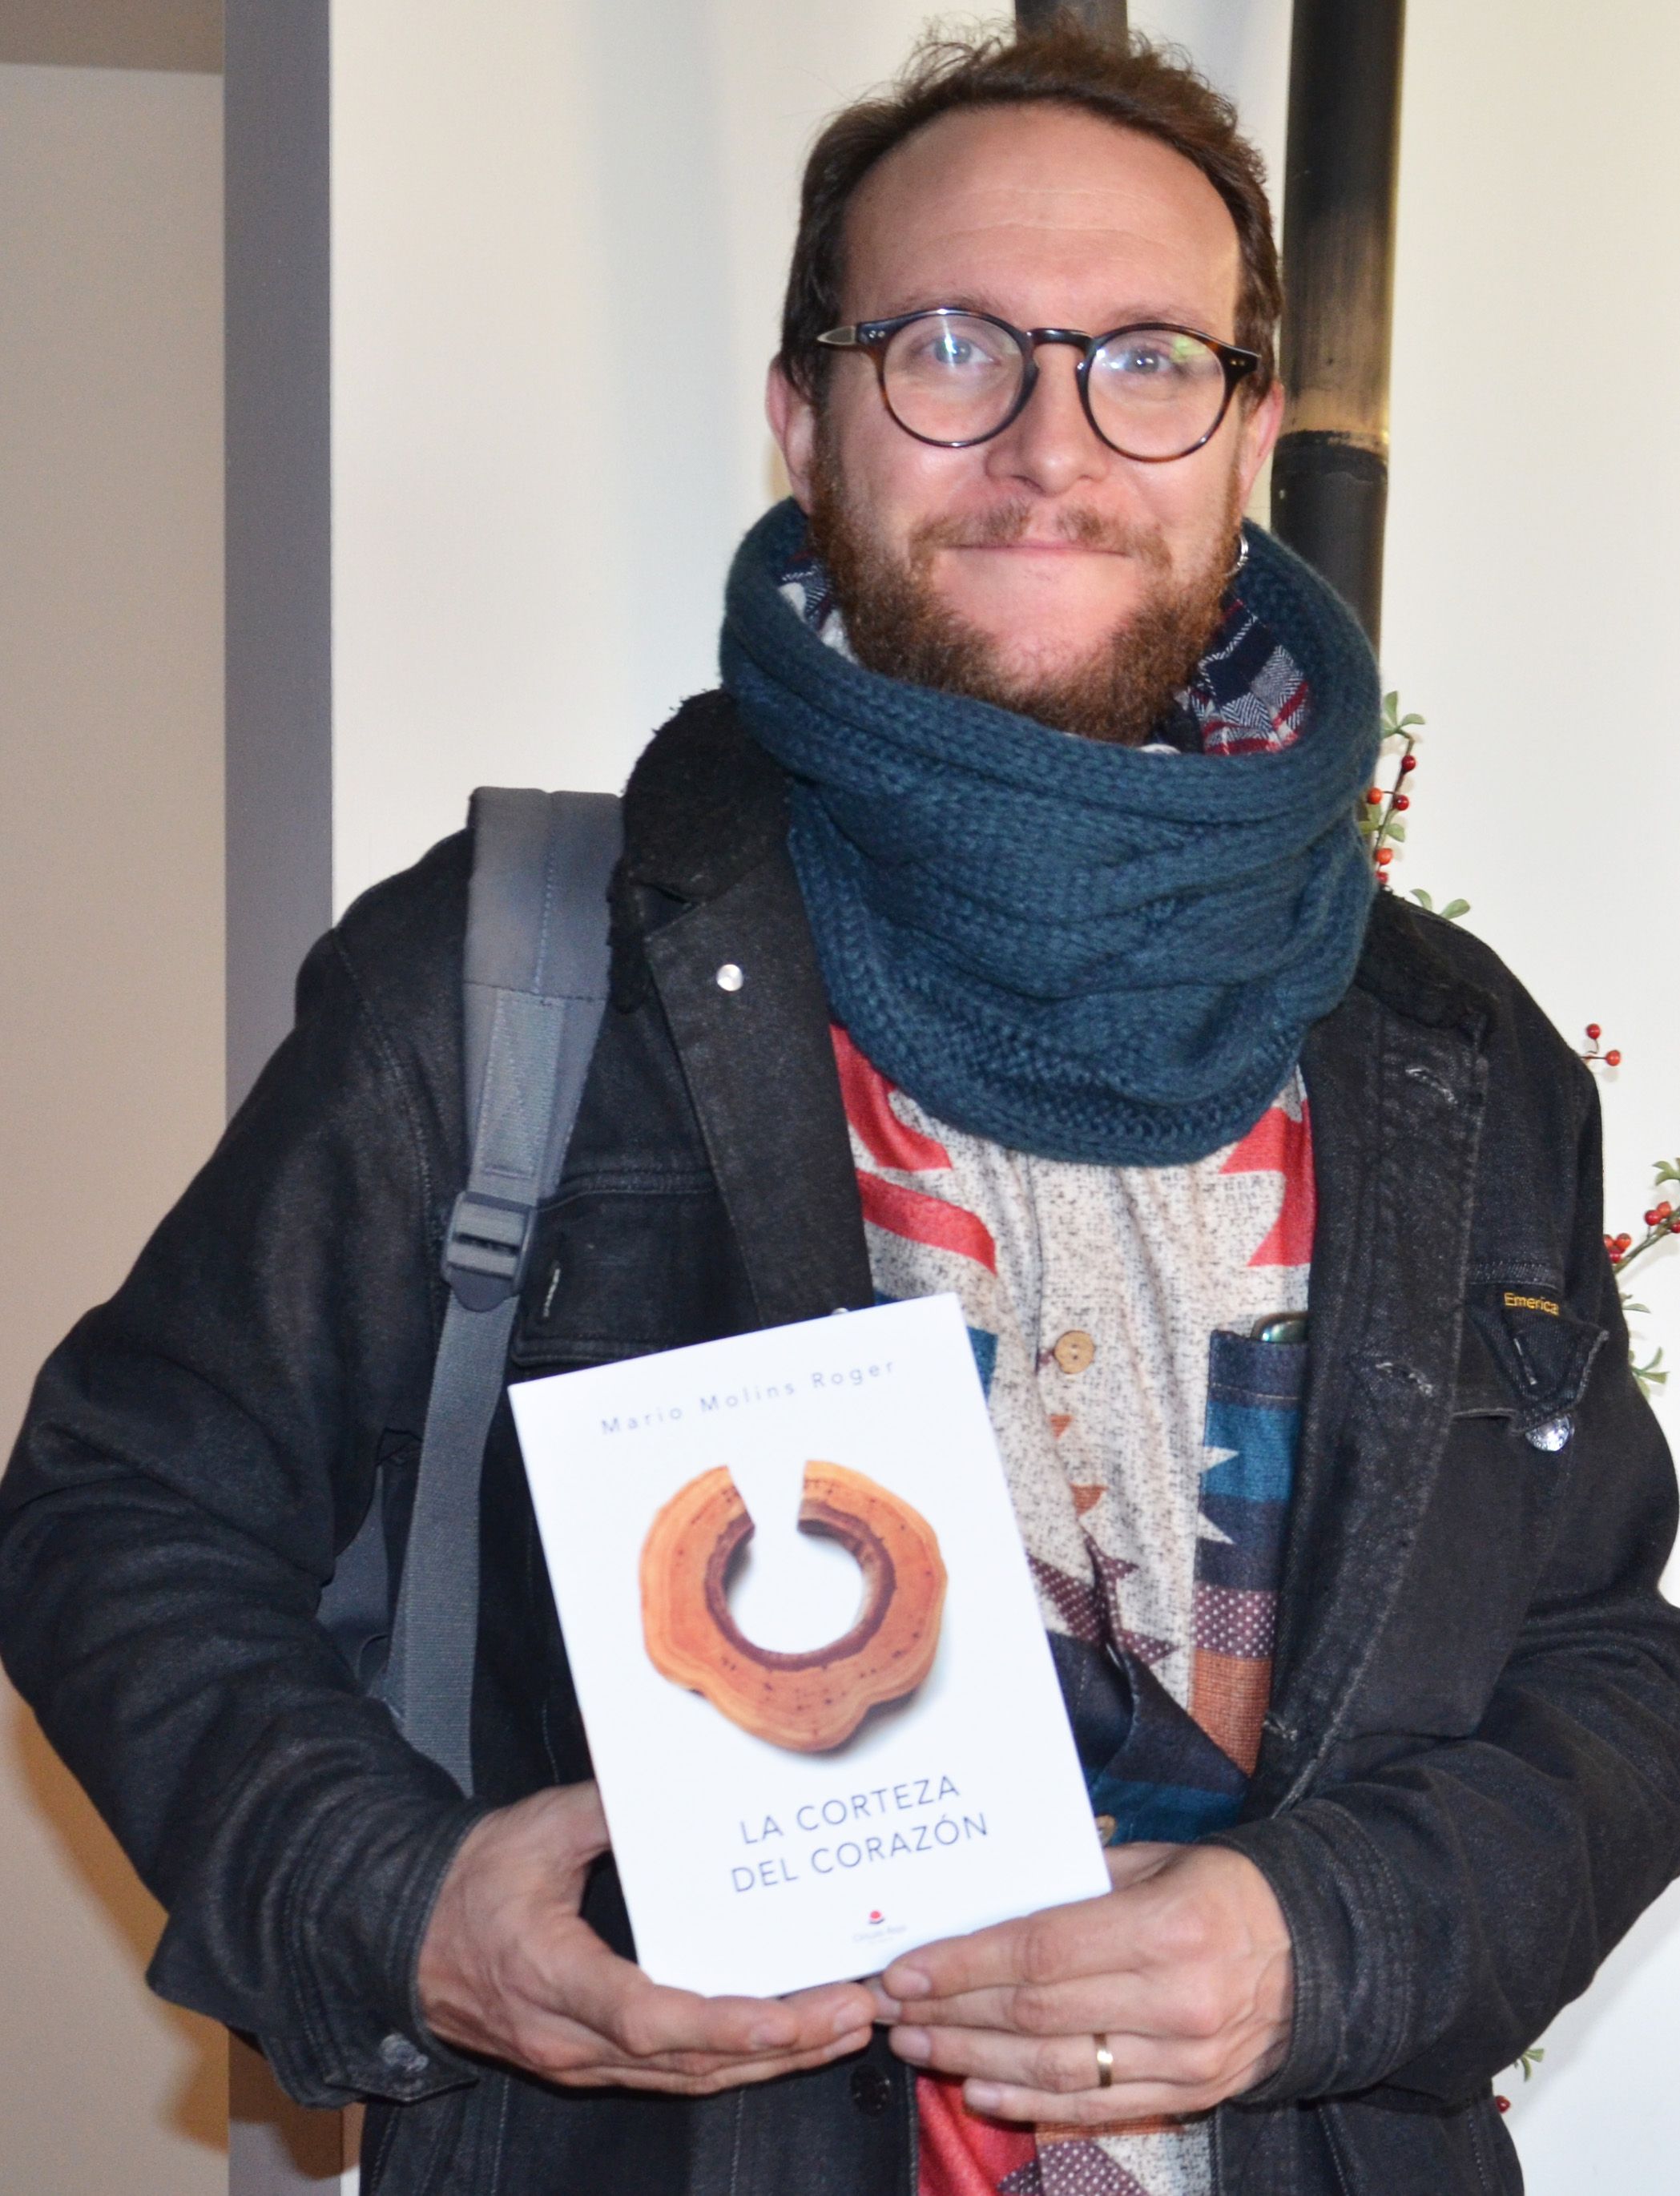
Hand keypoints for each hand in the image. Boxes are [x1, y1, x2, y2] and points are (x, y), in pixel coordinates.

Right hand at [418, 1783, 875, 2093]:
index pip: (650, 2018)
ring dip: (770, 2062)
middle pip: (688, 2063)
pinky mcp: (587, 2064)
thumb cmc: (471, 1878)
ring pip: (687, 2080)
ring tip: (842, 2028)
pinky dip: (733, 2061)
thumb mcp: (537, 1827)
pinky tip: (784, 2042)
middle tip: (855, 2012)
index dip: (727, 2024)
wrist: (400, 1933)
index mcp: (552, 1976)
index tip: (791, 2015)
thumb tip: (679, 1785)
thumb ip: (609, 1807)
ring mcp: (577, 2062)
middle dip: (780, 2045)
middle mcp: (568, 2038)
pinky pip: (671, 2076)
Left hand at [872, 1842, 1291, 2124]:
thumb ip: (1076, 1883)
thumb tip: (986, 1900)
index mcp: (1164, 1928)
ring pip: (1055, 2068)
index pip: (1039, 1952)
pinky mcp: (1188, 2096)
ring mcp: (1182, 2058)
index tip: (907, 1968)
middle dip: (951, 2012)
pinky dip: (1029, 2102)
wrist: (1314, 1953)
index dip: (964, 1964)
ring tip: (918, 2047)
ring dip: (973, 2060)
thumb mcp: (1155, 1862)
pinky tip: (980, 2089)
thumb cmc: (1220, 1891)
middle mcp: (1173, 2001)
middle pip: (1035, 2014)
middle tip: (892, 2008)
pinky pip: (1094, 2107)